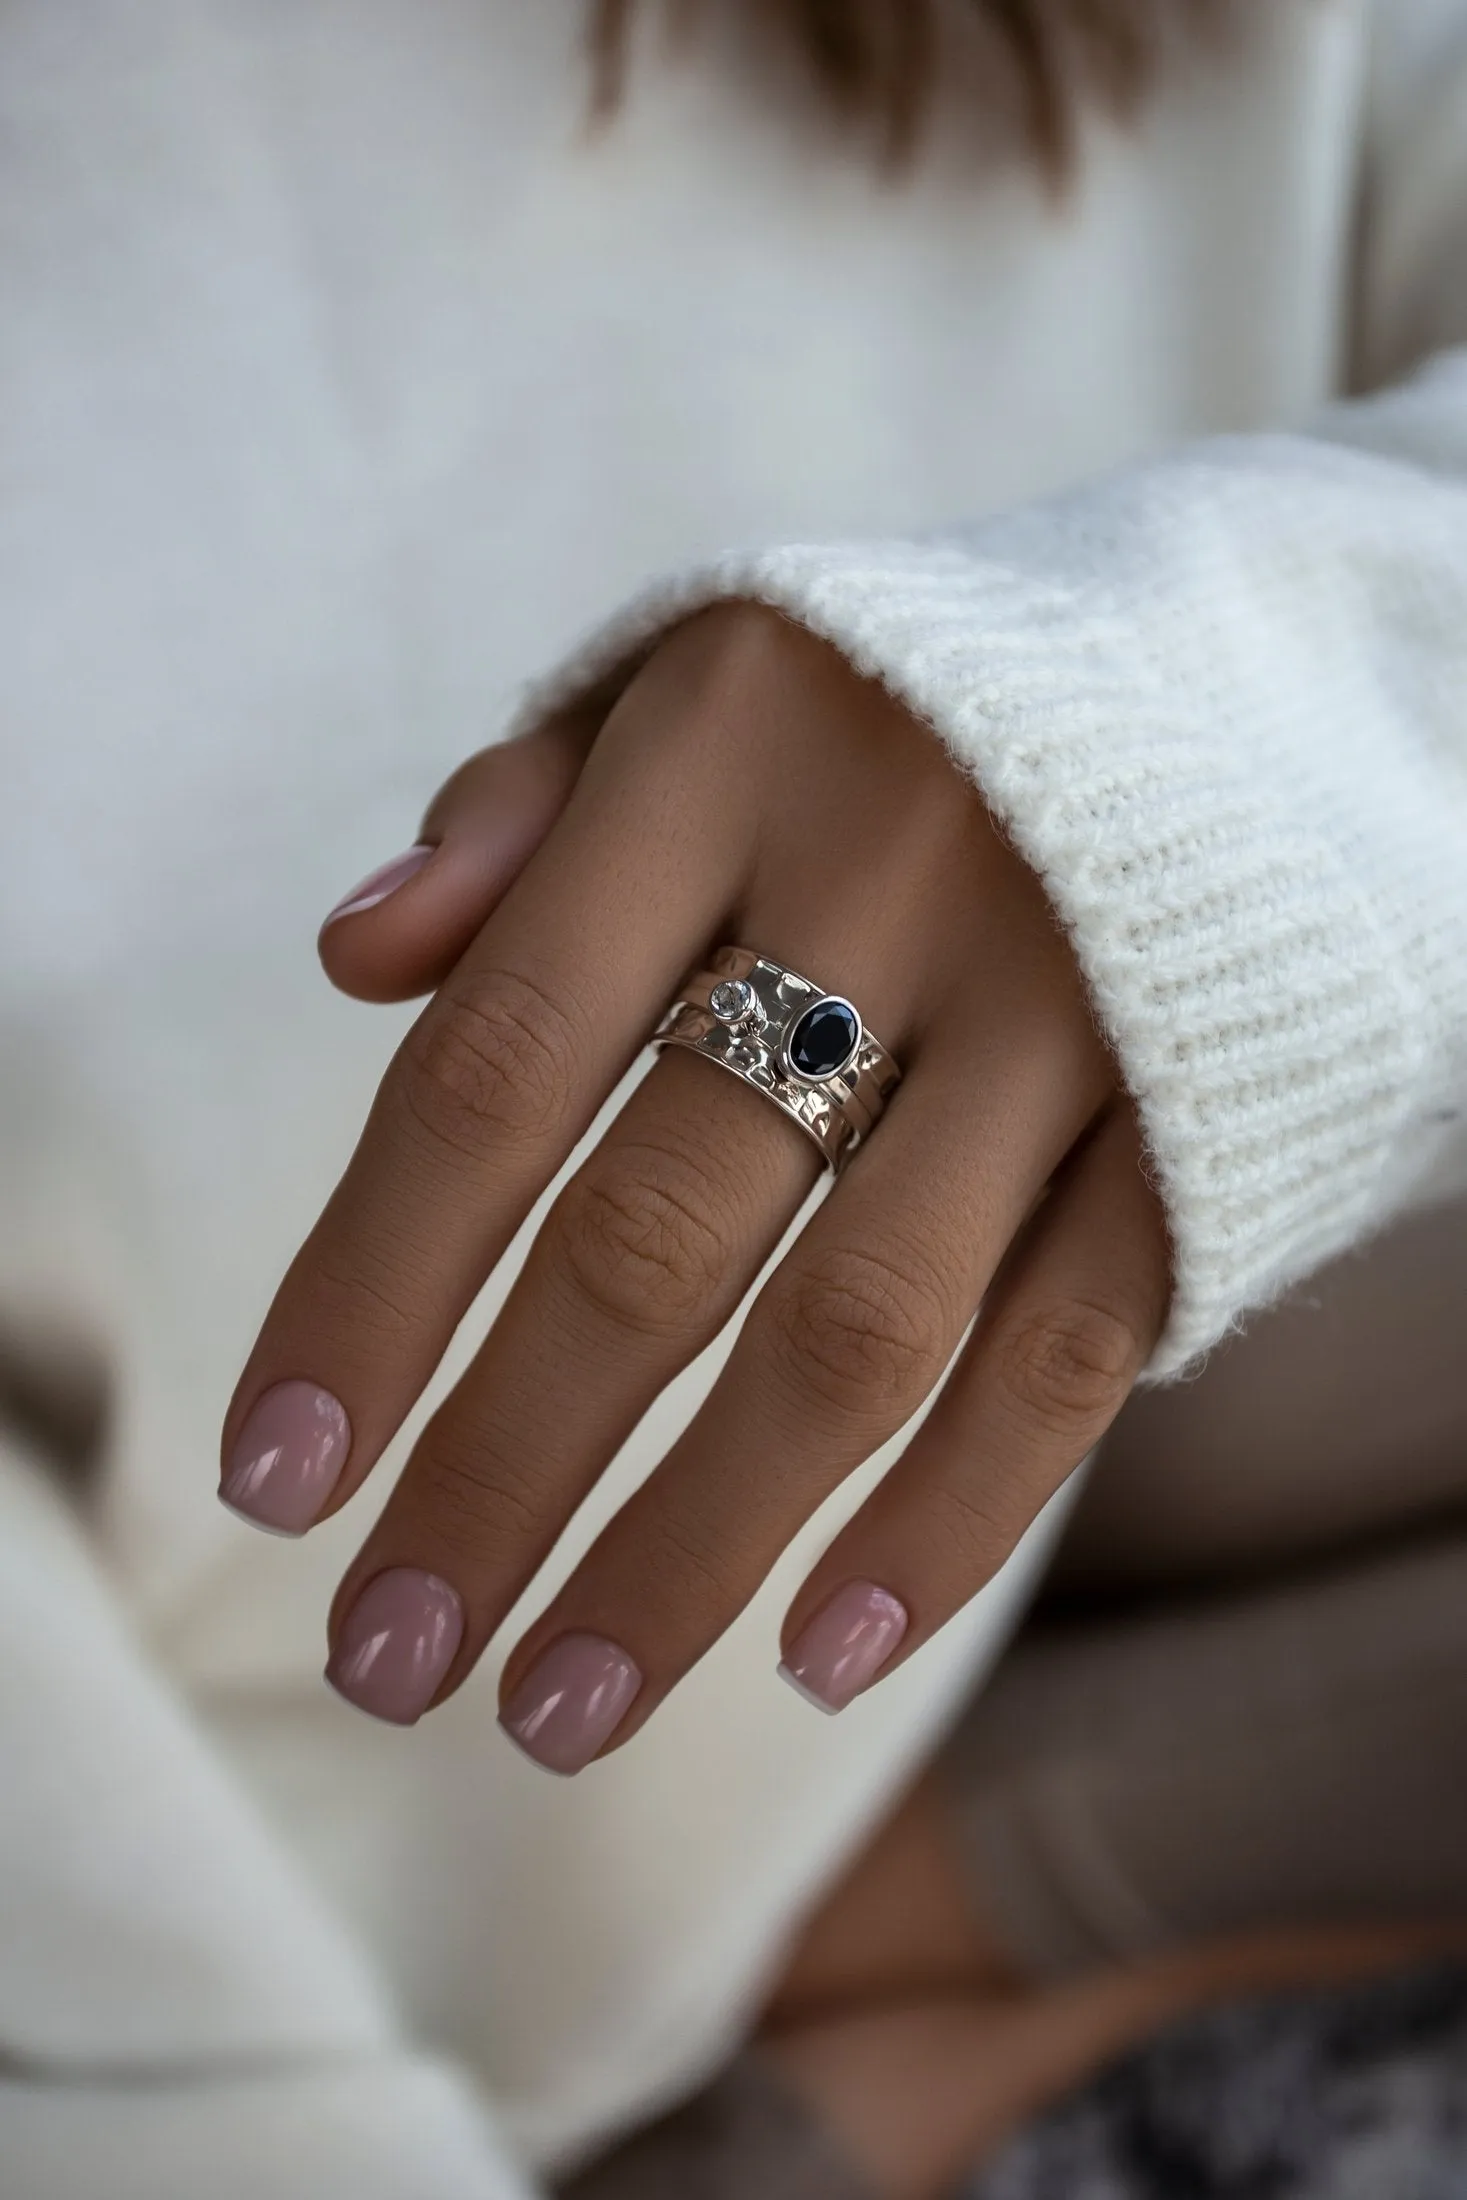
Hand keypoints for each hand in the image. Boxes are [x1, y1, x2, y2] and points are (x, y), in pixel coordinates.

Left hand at [220, 607, 1169, 1769]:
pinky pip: (1069, 1351)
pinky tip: (820, 1651)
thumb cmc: (902, 707)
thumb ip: (524, 804)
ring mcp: (1071, 1007)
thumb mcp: (704, 678)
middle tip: (388, 1655)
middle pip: (654, 1239)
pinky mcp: (1201, 1114)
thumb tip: (353, 959)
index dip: (369, 1292)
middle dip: (500, 1473)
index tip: (271, 1481)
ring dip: (691, 1552)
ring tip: (559, 1709)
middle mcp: (898, 873)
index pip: (494, 1071)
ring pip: (856, 1338)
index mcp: (727, 745)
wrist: (1247, 678)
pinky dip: (946, 1520)